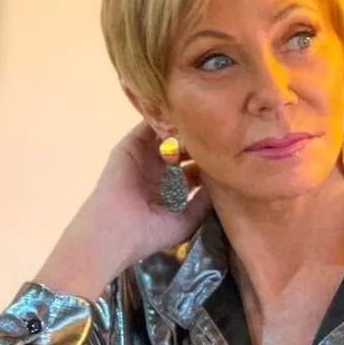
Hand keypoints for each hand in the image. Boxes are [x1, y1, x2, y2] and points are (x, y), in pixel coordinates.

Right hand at [35, 122, 209, 297]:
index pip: (192, 170)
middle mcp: (157, 172)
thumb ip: (203, 200)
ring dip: (181, 128)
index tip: (225, 156)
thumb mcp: (186, 219)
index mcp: (170, 190)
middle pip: (181, 150)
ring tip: (201, 121)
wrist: (118, 228)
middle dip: (197, 143)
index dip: (207, 162)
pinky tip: (179, 113)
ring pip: (165, 136)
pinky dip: (161, 119)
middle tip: (216, 136)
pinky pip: (146, 127)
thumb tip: (220, 181)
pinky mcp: (129, 146)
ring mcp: (143, 157)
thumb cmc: (152, 231)